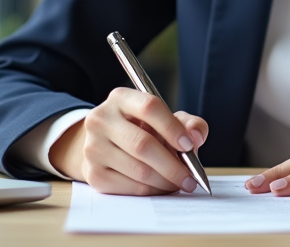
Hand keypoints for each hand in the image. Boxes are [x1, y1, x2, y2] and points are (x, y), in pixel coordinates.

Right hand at [48, 87, 207, 195]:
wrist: (106, 147)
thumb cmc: (142, 130)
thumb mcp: (165, 119)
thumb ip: (188, 123)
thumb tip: (196, 136)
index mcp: (121, 98)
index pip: (149, 107)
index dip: (172, 127)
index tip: (189, 145)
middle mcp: (101, 119)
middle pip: (142, 144)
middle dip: (172, 165)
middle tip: (190, 178)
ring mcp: (93, 147)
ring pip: (138, 170)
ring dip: (165, 181)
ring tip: (179, 183)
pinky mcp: (93, 174)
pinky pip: (130, 187)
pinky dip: (151, 190)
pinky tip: (161, 187)